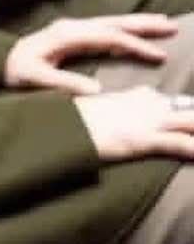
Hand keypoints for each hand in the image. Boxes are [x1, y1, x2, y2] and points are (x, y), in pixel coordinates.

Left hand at [4, 15, 175, 94]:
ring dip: (137, 24)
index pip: (108, 37)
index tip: (159, 56)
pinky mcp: (72, 35)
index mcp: (66, 35)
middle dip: (143, 25)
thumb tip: (97, 90)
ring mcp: (72, 29)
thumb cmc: (16, 71)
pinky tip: (137, 34)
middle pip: (113, 23)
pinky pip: (104, 30)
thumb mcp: (34, 78)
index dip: (134, 45)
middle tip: (172, 26)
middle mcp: (71, 27)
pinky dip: (124, 30)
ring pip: (111, 23)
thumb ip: (63, 83)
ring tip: (164, 24)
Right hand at [75, 86, 193, 160]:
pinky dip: (192, 148)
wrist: (64, 123)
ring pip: (190, 123)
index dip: (190, 112)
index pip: (176, 103)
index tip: (193, 114)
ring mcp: (147, 121)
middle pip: (189, 111)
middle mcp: (148, 104)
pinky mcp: (142, 139)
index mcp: (139, 95)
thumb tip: (127, 119)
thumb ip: (121, 110)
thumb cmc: (78, 118)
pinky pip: (177, 143)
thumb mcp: (101, 109)